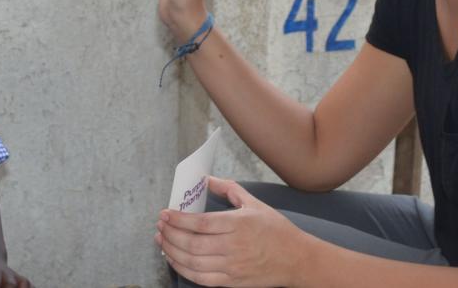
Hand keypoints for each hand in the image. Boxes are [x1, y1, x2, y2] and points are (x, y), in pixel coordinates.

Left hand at [155, 177, 314, 286]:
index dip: (178, 219)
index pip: (200, 223)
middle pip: (192, 243)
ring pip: (193, 262)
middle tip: (160, 226)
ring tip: (162, 241)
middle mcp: (234, 246)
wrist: (297, 259)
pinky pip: (201, 278)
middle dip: (170, 234)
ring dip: (172, 251)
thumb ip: (229, 189)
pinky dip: (183, 270)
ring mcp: (232, 266)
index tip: (165, 213)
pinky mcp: (232, 281)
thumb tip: (206, 179)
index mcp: (239, 224)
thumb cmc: (276, 230)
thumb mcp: (255, 203)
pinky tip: (175, 260)